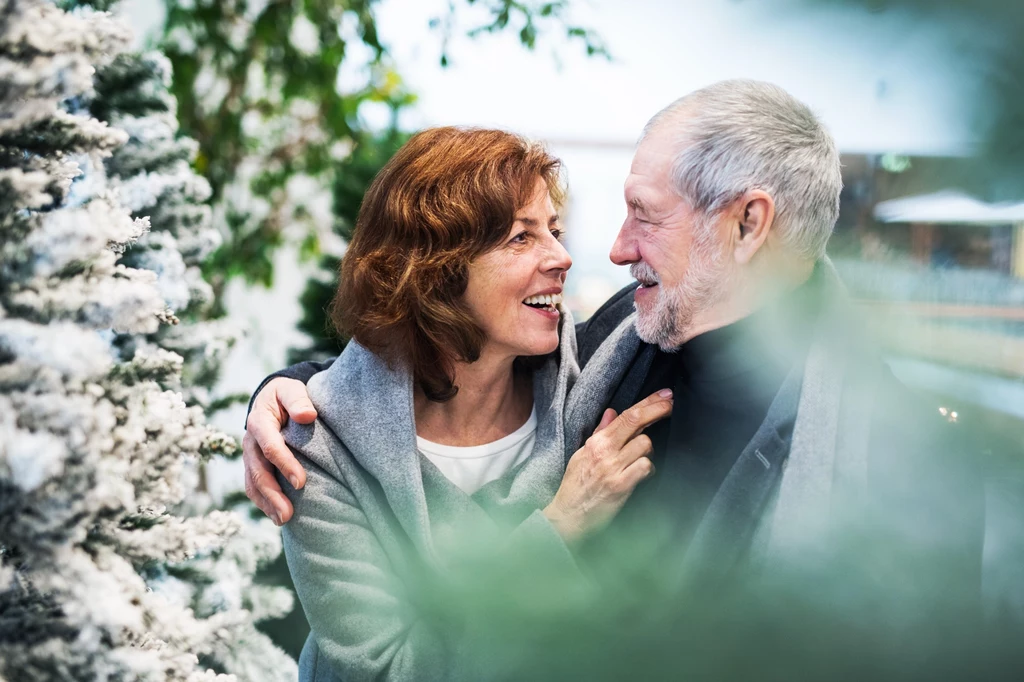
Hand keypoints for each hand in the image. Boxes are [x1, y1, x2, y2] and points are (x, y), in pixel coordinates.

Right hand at [243, 377, 317, 524]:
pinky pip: (253, 487)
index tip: (301, 482)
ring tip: (283, 521)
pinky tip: (276, 516)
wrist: (270, 399)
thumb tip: (307, 415)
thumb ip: (298, 399)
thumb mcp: (291, 389)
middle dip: (273, 494)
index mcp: (259, 421)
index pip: (270, 446)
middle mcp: (250, 441)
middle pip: (258, 471)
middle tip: (289, 514)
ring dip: (266, 503)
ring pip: (253, 483)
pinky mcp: (252, 465)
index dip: (285, 464)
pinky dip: (263, 503)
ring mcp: (249, 455)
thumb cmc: (285, 395)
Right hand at [543, 389, 672, 544]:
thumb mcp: (582, 455)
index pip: (625, 415)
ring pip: (645, 445)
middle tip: (670, 403)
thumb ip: (600, 433)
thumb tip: (612, 412)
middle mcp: (604, 451)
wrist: (568, 516)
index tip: (664, 395)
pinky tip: (643, 474)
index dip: (648, 402)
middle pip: (636, 422)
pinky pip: (645, 467)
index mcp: (596, 442)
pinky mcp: (621, 485)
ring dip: (648, 450)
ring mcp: (613, 468)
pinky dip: (648, 469)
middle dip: (657, 409)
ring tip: (641, 458)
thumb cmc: (576, 486)